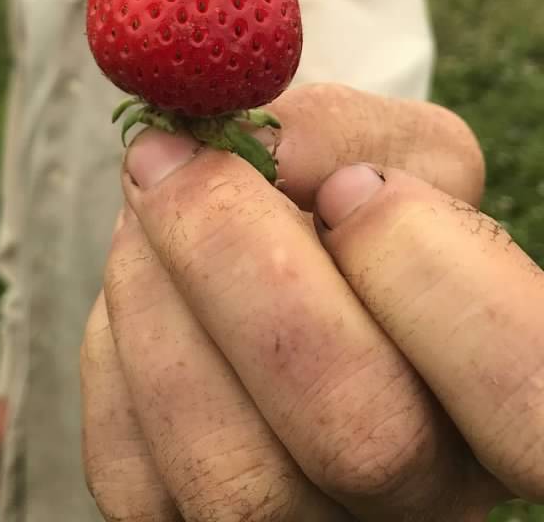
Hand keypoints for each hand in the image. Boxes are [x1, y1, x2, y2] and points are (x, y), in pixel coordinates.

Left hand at [81, 84, 543, 520]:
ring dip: (156, 296)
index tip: (347, 186)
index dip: (424, 272)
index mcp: (493, 396)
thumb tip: (266, 153)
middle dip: (239, 263)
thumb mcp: (386, 149)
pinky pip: (134, 473)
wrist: (272, 255)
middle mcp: (420, 495)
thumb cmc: (345, 198)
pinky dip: (117, 346)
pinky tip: (142, 283)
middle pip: (361, 435)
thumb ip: (344, 134)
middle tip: (170, 158)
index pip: (520, 386)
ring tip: (146, 204)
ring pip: (232, 471)